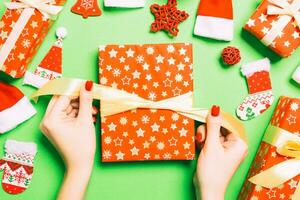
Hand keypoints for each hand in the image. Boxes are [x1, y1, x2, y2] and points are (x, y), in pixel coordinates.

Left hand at [40, 80, 95, 199]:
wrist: (80, 165)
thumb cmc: (82, 146)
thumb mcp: (85, 120)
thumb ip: (85, 100)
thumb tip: (87, 84)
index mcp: (51, 119)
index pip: (63, 96)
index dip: (76, 89)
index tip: (88, 85)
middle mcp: (46, 121)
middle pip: (62, 101)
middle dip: (78, 99)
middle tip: (91, 98)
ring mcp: (50, 125)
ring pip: (65, 107)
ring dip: (79, 107)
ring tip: (93, 112)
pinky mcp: (55, 128)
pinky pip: (65, 115)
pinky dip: (76, 114)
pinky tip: (88, 117)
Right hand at [193, 105, 247, 199]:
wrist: (206, 190)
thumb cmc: (212, 171)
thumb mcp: (211, 146)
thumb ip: (213, 126)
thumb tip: (215, 108)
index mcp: (239, 142)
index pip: (227, 122)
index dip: (215, 119)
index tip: (203, 116)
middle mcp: (235, 144)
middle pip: (219, 126)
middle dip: (208, 130)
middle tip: (202, 139)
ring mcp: (226, 148)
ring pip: (212, 132)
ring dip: (204, 136)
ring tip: (201, 145)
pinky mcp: (218, 151)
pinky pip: (210, 139)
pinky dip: (204, 141)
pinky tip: (200, 147)